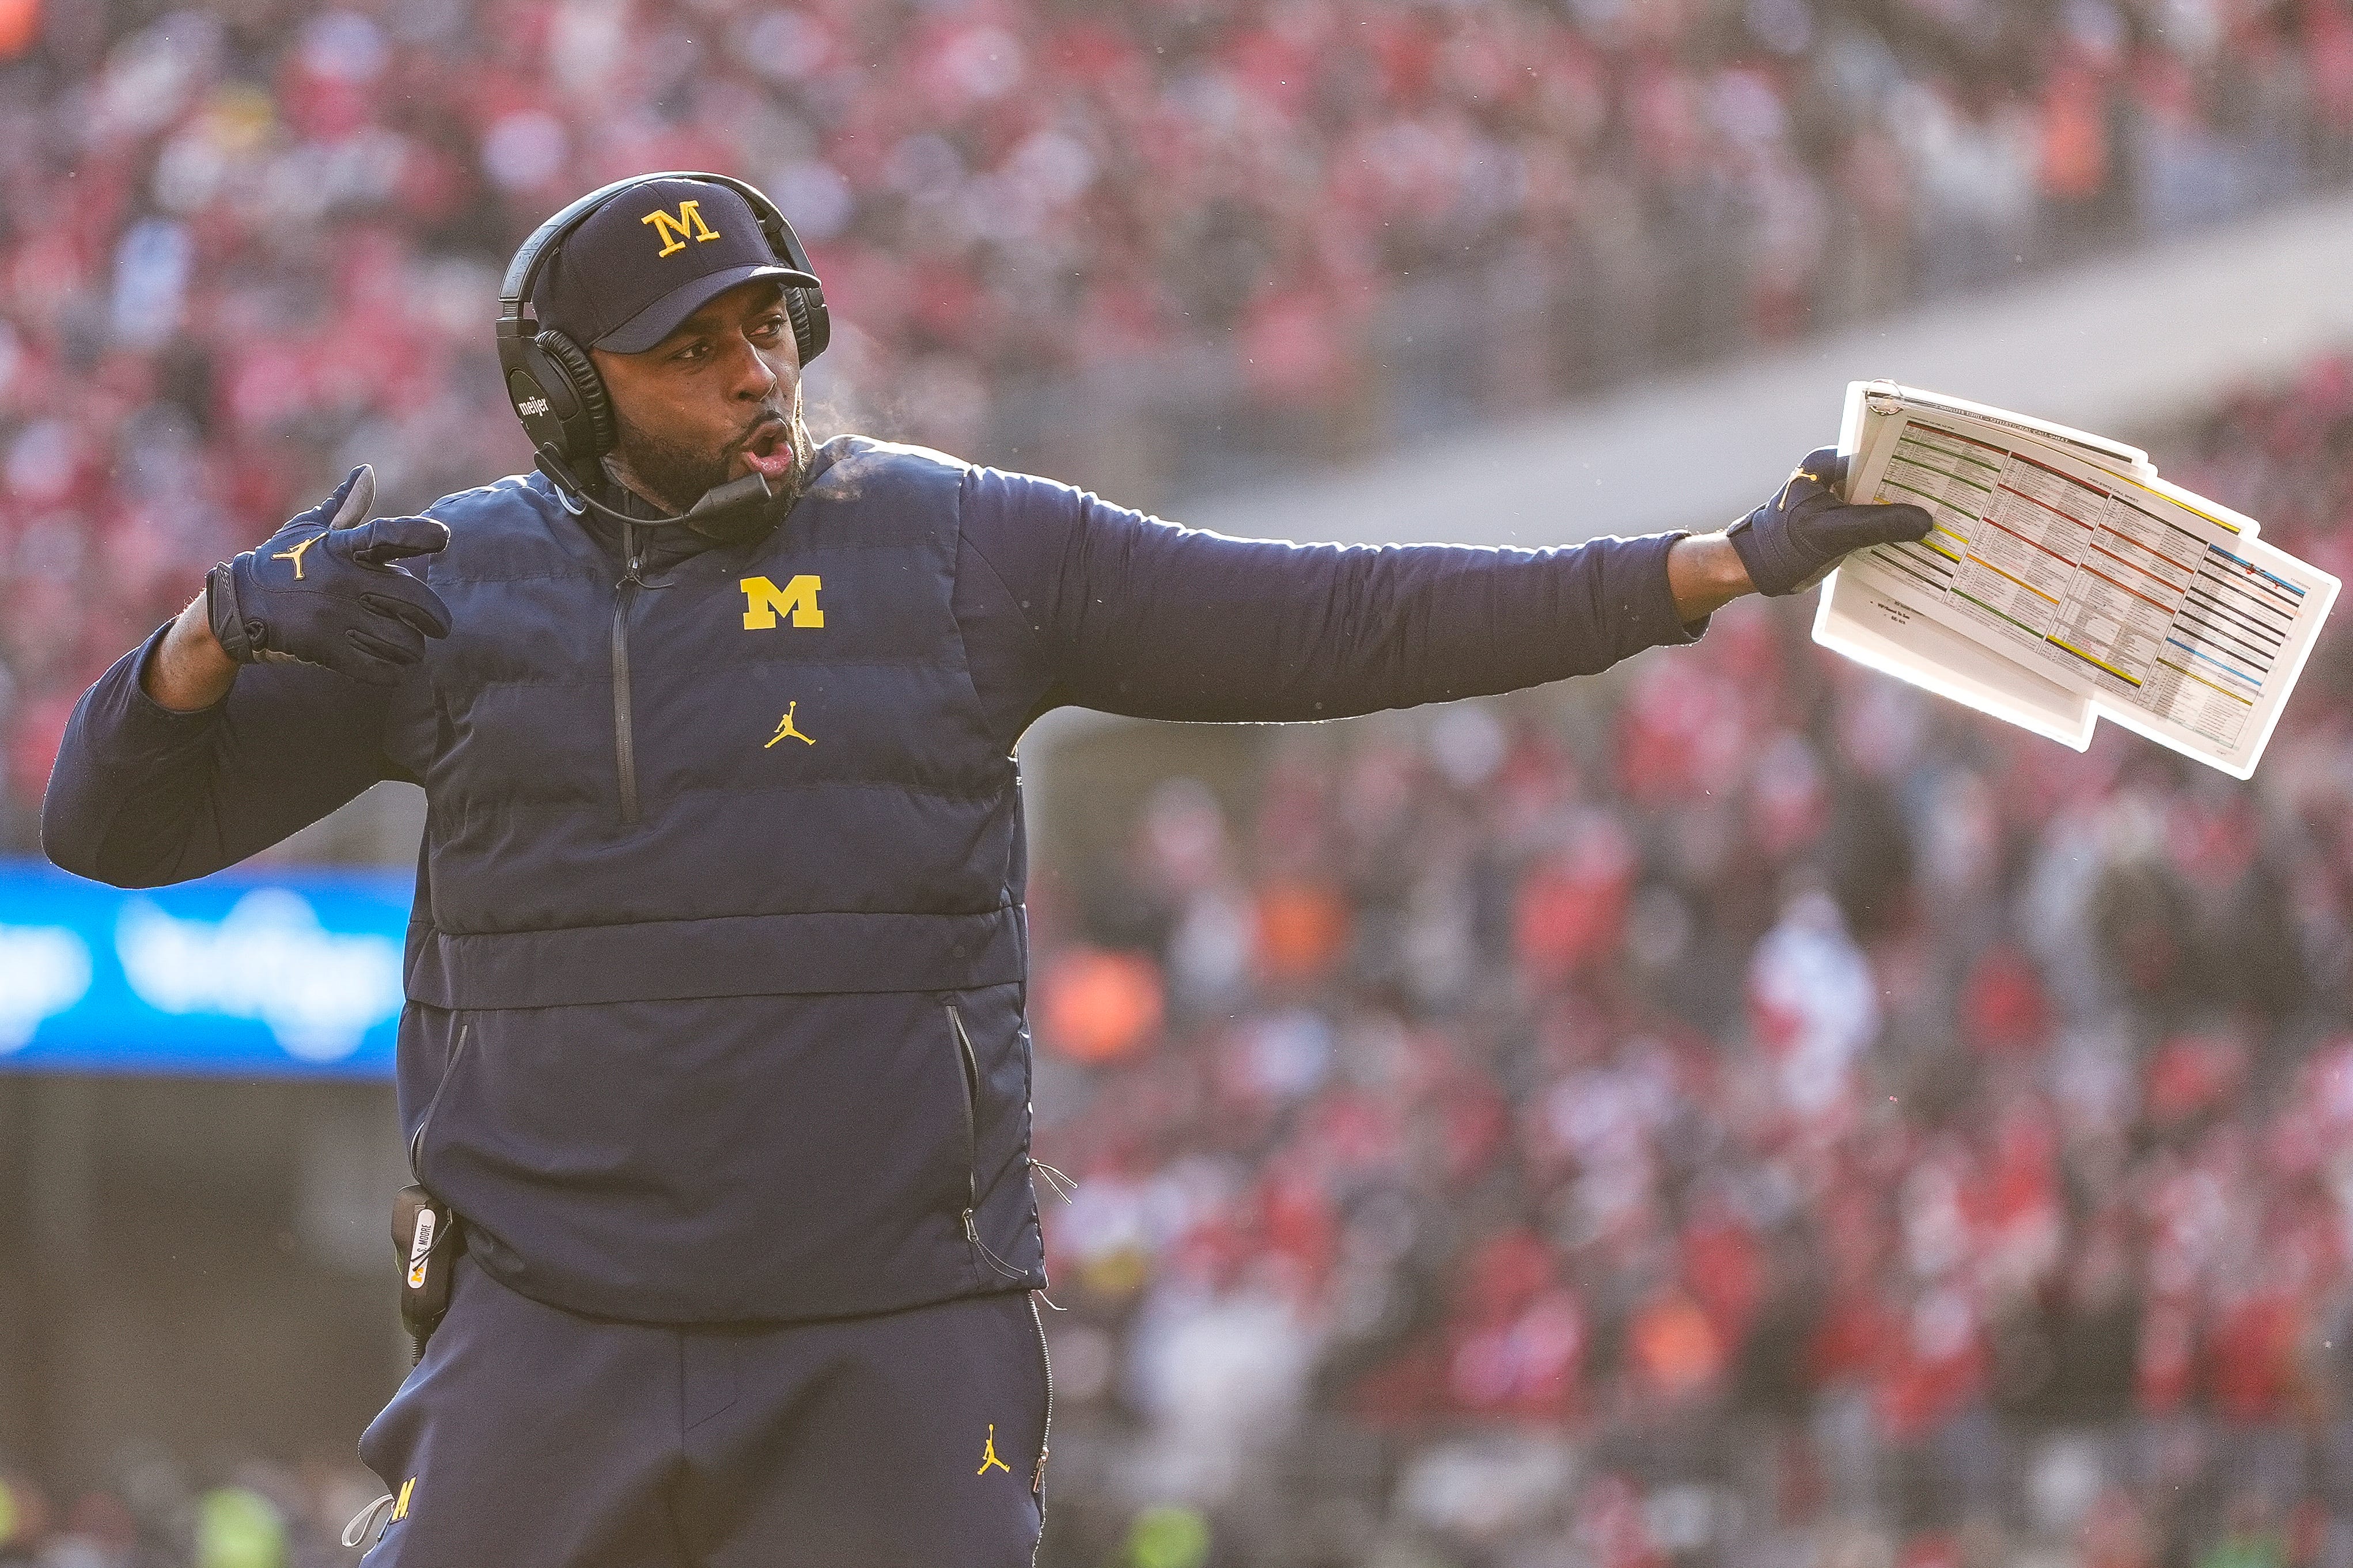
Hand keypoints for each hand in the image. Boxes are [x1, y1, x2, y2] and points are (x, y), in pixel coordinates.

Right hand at [204, 466, 451, 684]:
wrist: (236, 606)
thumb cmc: (280, 563)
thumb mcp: (308, 530)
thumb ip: (345, 507)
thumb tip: (366, 472)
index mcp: (340, 548)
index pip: (385, 534)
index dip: (418, 533)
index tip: (443, 537)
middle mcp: (341, 580)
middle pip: (412, 599)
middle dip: (436, 618)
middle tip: (441, 627)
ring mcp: (333, 616)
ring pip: (402, 640)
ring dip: (413, 648)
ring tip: (411, 648)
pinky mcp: (325, 649)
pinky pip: (378, 667)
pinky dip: (393, 671)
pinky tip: (393, 668)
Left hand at [1725, 447, 1932, 596]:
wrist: (1754, 571)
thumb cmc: (1782, 546)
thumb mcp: (1832, 534)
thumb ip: (1877, 525)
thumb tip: (1924, 521)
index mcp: (1826, 463)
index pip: (1877, 452)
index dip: (1909, 462)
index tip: (1942, 471)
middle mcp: (1833, 475)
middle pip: (1882, 476)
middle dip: (1912, 488)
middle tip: (1951, 496)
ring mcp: (1837, 497)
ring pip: (1879, 498)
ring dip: (1903, 510)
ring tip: (1941, 517)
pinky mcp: (1840, 520)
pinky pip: (1872, 518)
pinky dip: (1890, 527)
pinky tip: (1915, 537)